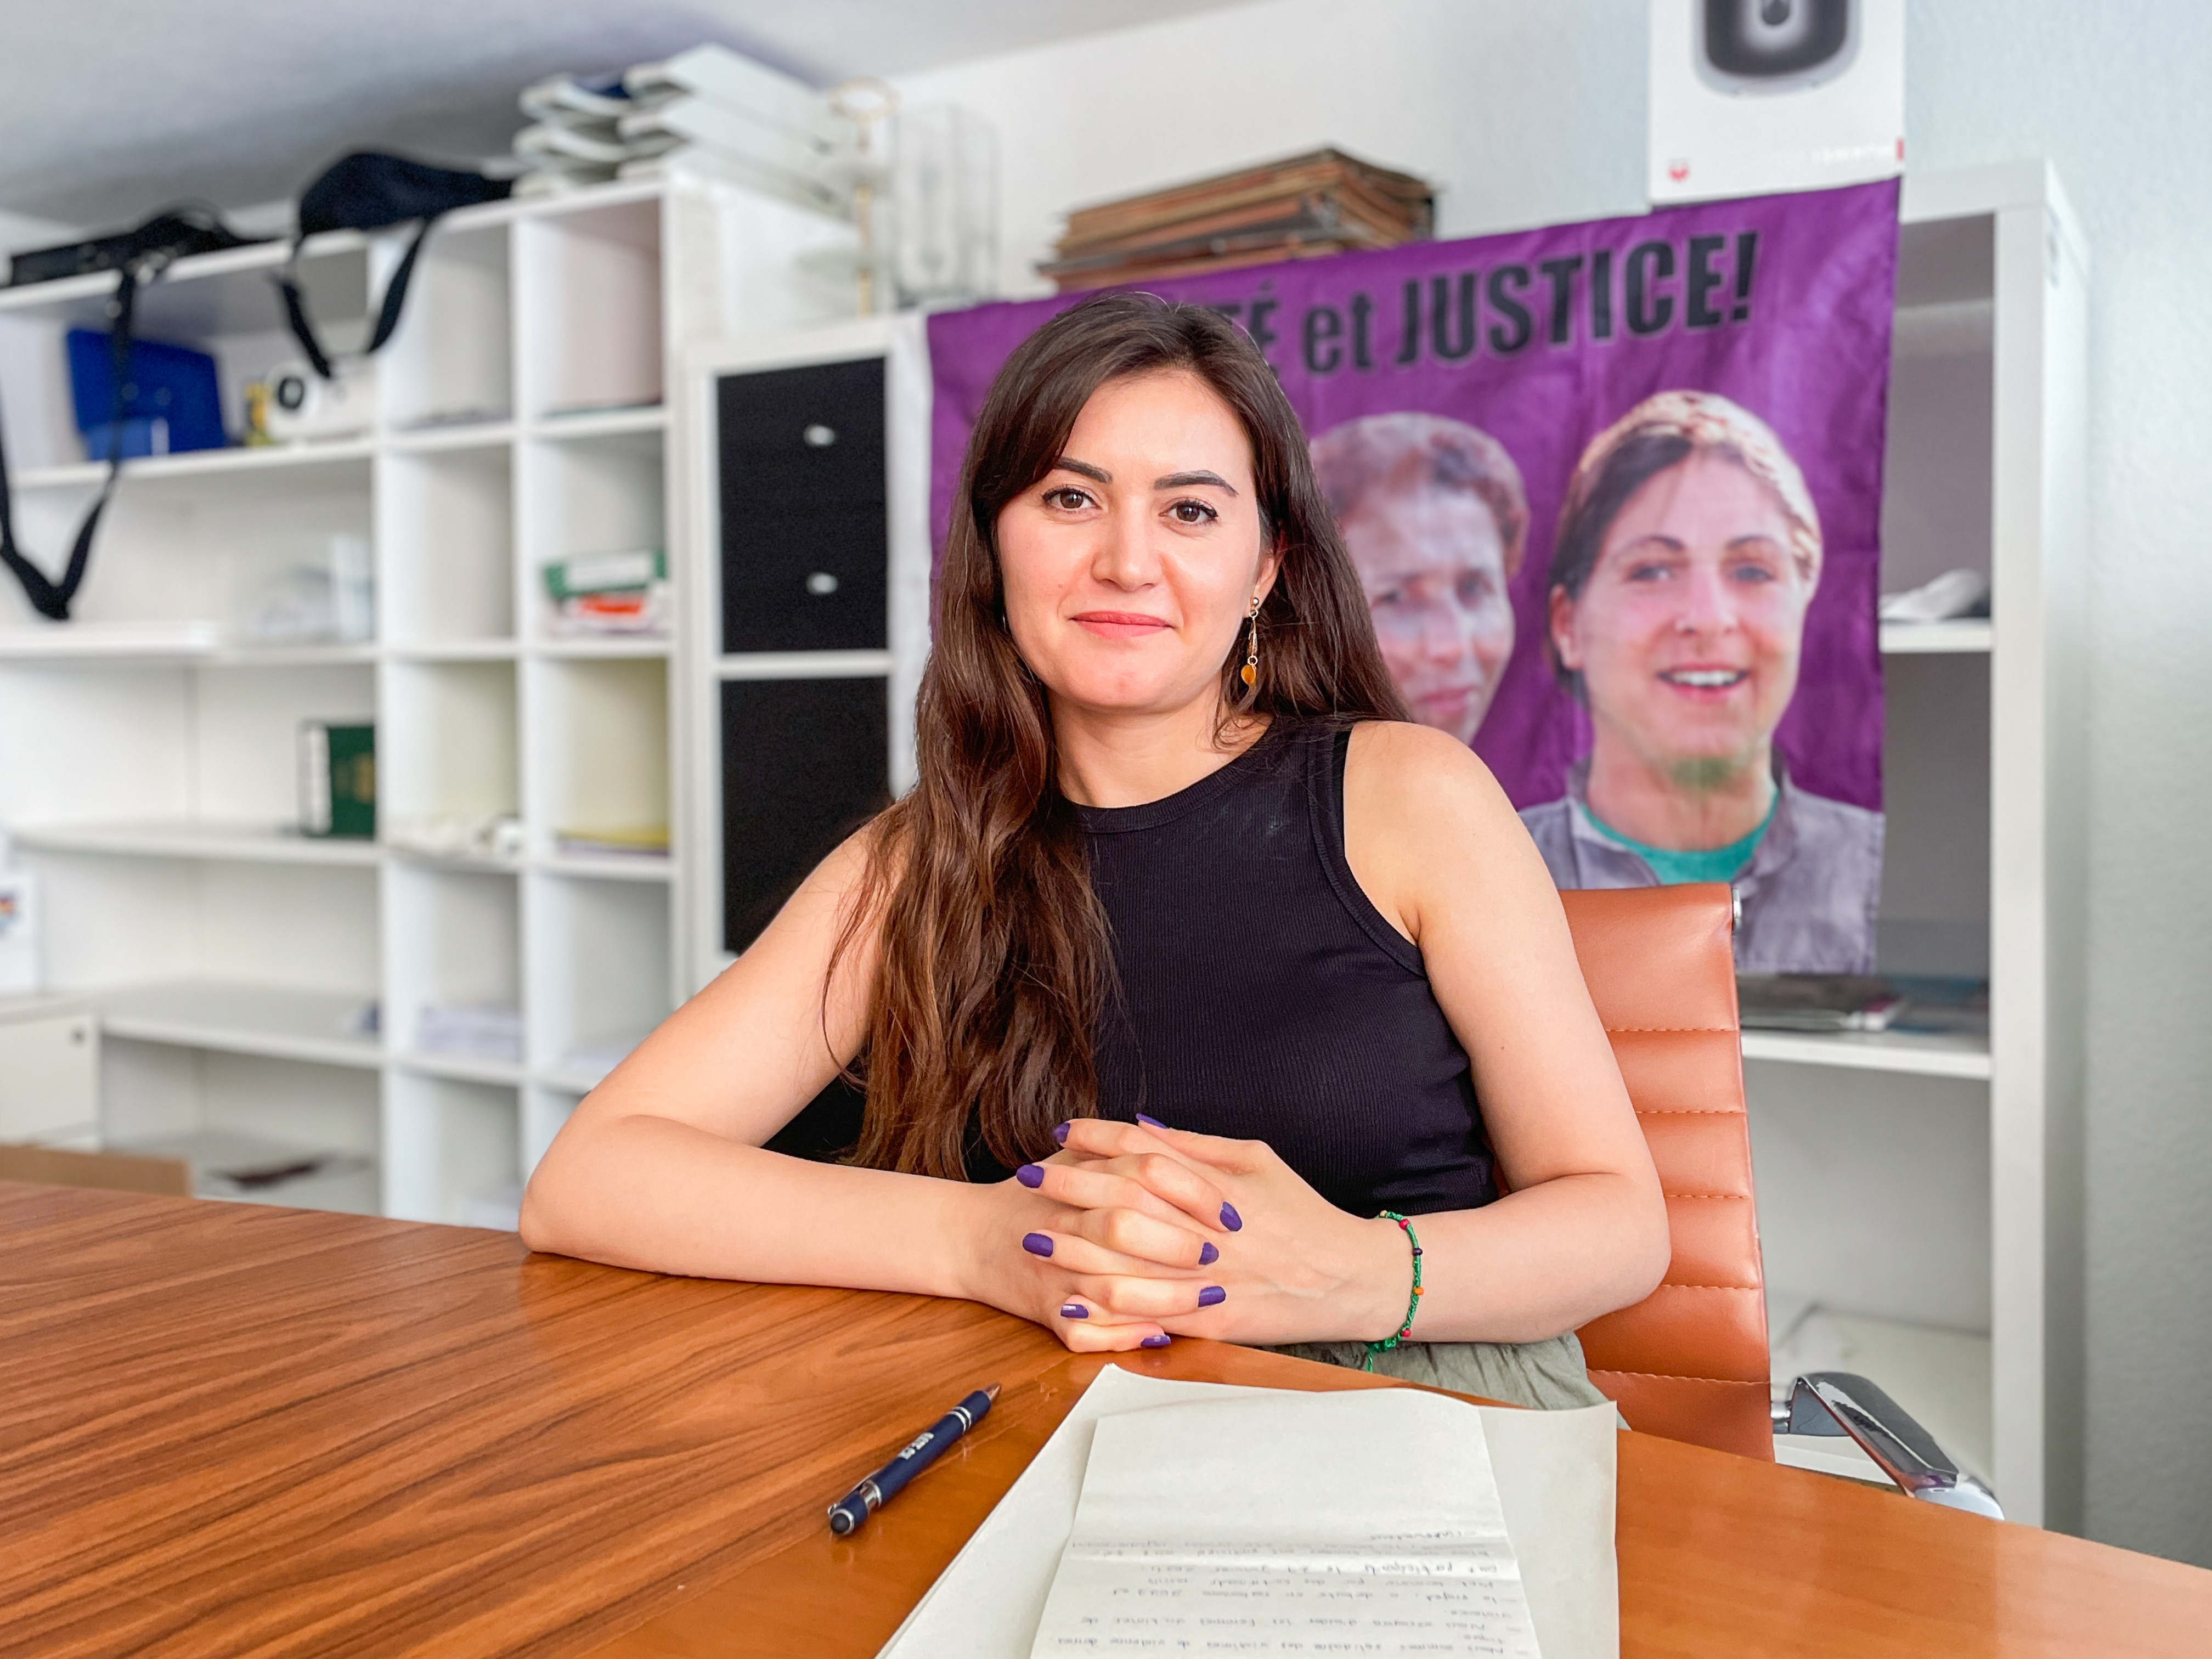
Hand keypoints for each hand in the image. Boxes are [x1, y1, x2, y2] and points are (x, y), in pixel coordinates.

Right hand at [954, 1150, 1226, 1353]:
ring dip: (1168, 1297)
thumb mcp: (1076, 1154)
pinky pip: (1088, 1332)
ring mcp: (1055, 1270)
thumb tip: (1176, 1138)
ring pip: (1115, 1289)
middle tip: (1222, 1255)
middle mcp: (1066, 1222)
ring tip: (1209, 1297)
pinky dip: (1125, 1336)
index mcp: (1081, 1175)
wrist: (970, 1235)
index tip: (1229, 1211)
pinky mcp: (1046, 1310)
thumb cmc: (1037, 1192)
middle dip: (1182, 1245)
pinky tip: (1162, 1333)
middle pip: (1128, 1226)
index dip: (1195, 1192)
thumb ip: (1123, 1145)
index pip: (1147, 1171)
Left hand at [1047, 1119, 1410, 1346]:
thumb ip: (1197, 1146)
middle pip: (1125, 1200)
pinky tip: (1069, 1300)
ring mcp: (1208, 1278)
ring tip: (1032, 1236)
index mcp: (1218, 1184)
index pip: (1146, 1152)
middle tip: (1027, 1175)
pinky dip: (1107, 1308)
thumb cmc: (1302, 1212)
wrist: (1348, 1278)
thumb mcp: (1258, 1160)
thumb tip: (1142, 1126)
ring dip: (1073, 1249)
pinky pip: (1149, 1315)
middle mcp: (1208, 1229)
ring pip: (1127, 1262)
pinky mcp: (1212, 1322)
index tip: (1062, 1132)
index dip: (1099, 1139)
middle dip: (1070, 1187)